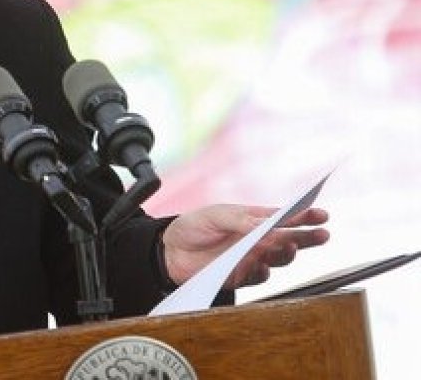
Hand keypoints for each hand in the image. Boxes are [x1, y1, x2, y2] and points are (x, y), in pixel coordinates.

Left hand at [162, 204, 329, 288]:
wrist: (170, 251)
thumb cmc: (193, 226)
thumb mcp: (215, 216)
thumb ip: (241, 221)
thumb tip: (267, 226)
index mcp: (254, 220)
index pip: (284, 217)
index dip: (305, 215)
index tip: (321, 214)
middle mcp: (257, 240)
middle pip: (291, 239)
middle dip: (309, 237)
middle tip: (321, 234)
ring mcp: (251, 258)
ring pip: (280, 259)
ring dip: (288, 253)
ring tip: (290, 246)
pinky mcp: (242, 276)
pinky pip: (260, 276)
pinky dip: (264, 271)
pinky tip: (263, 264)